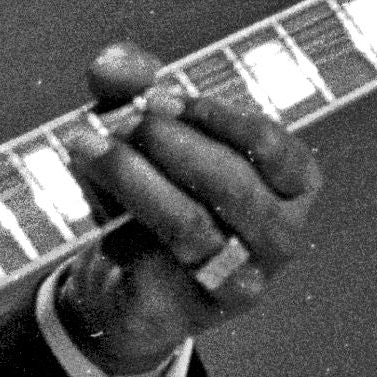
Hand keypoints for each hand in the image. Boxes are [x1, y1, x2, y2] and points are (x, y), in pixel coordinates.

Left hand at [55, 41, 323, 375]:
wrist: (125, 281)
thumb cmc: (151, 190)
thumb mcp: (139, 129)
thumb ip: (128, 85)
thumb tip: (111, 67)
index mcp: (291, 185)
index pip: (274, 149)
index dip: (217, 118)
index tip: (161, 96)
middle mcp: (280, 235)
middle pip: (232, 186)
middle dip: (172, 145)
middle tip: (124, 121)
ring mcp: (243, 280)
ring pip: (190, 226)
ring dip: (132, 177)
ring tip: (85, 145)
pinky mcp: (193, 310)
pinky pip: (153, 264)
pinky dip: (118, 226)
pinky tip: (93, 206)